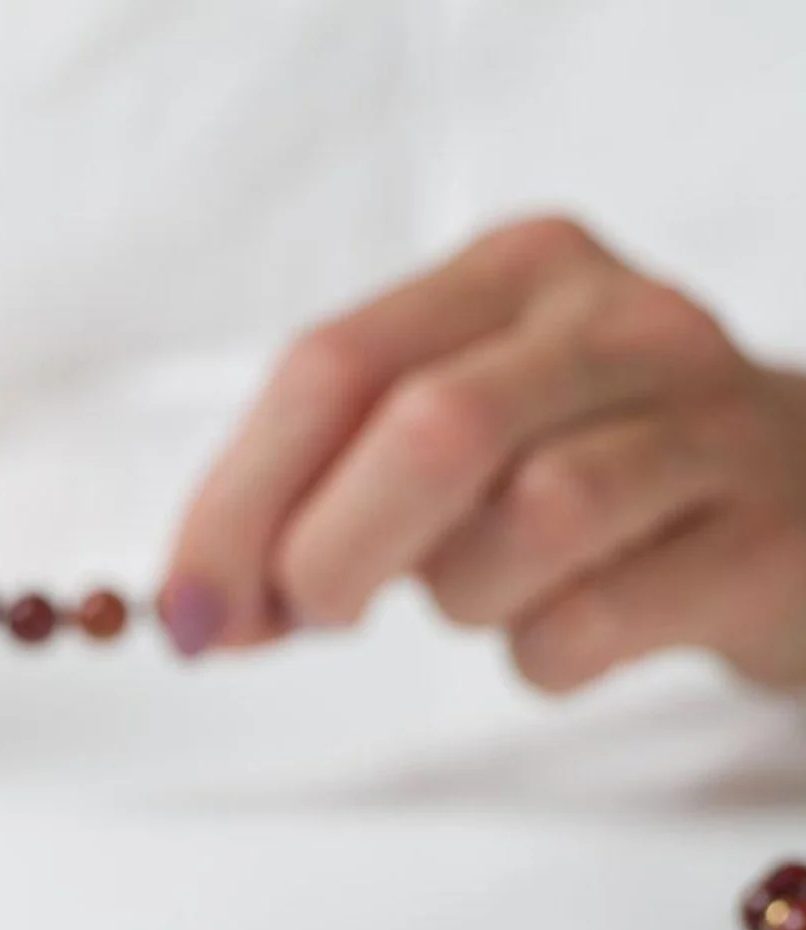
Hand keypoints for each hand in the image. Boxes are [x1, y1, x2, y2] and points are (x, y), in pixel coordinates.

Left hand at [158, 216, 805, 690]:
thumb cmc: (578, 471)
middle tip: (311, 618)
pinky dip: (541, 655)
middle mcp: (613, 319)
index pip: (329, 367)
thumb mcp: (443, 443)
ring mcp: (706, 419)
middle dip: (329, 555)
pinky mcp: (763, 537)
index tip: (187, 613)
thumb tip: (193, 610)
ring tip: (484, 594)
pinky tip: (565, 632)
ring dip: (460, 597)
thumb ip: (312, 497)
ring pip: (528, 519)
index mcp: (508, 271)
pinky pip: (596, 620)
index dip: (233, 504)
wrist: (794, 500)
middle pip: (426, 427)